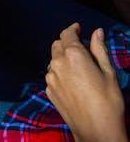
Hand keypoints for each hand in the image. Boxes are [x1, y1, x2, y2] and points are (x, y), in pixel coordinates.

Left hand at [46, 23, 127, 141]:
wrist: (96, 130)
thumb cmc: (107, 101)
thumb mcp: (109, 72)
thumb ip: (99, 49)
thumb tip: (97, 32)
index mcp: (73, 55)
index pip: (67, 34)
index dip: (72, 29)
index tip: (77, 27)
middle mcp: (57, 63)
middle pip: (57, 45)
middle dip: (67, 43)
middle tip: (81, 49)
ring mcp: (50, 78)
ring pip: (53, 60)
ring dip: (63, 59)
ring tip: (79, 69)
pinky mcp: (48, 90)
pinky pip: (52, 75)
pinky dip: (60, 73)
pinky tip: (73, 83)